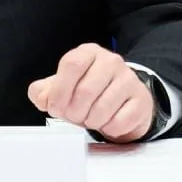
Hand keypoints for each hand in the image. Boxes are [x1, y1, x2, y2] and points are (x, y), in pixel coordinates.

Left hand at [27, 44, 154, 142]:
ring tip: (90, 118)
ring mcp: (129, 79)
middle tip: (73, 116)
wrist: (123, 100)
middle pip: (85, 90)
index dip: (59, 91)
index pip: (71, 64)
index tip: (55, 107)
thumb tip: (41, 97)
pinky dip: (108, 128)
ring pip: (102, 108)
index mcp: (88, 53)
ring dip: (90, 121)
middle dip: (73, 111)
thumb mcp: (64, 87)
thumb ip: (45, 91)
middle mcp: (111, 61)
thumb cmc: (90, 92)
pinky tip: (107, 121)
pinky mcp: (141, 100)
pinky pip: (119, 121)